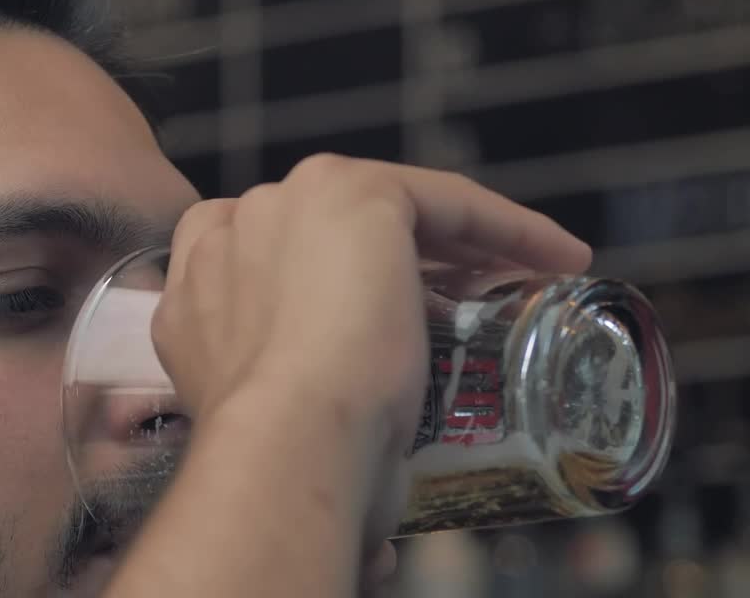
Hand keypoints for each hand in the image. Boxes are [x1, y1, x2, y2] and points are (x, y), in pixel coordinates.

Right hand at [151, 153, 590, 565]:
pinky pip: (446, 199)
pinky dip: (507, 225)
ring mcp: (290, 203)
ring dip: (458, 243)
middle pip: (328, 230)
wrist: (283, 436)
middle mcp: (232, 230)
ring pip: (391, 211)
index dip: (326, 289)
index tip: (382, 328)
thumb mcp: (278, 441)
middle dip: (389, 264)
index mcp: (195, 290)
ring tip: (515, 285)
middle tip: (457, 312)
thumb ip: (314, 455)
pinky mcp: (358, 193)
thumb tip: (374, 556)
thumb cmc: (277, 463)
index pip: (260, 263)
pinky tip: (554, 257)